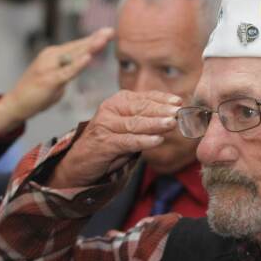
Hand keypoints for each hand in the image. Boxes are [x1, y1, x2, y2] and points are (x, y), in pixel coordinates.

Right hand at [0, 28, 115, 135]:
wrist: (15, 103)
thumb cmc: (37, 92)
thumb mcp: (57, 78)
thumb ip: (69, 70)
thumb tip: (81, 65)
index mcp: (54, 55)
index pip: (77, 45)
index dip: (93, 39)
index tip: (109, 32)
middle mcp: (52, 56)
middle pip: (78, 46)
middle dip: (96, 39)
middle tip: (112, 31)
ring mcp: (50, 67)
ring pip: (74, 55)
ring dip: (90, 47)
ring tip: (104, 39)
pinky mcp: (49, 80)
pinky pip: (67, 72)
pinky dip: (78, 65)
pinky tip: (88, 58)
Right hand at [49, 89, 181, 187]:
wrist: (81, 162)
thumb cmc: (110, 143)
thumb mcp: (130, 127)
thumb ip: (147, 120)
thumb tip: (175, 117)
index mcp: (119, 101)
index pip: (145, 97)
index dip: (163, 99)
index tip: (180, 101)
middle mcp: (110, 109)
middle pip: (141, 108)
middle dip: (163, 110)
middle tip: (179, 112)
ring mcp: (105, 125)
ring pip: (135, 123)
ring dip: (155, 123)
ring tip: (172, 124)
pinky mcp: (103, 143)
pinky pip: (127, 141)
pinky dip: (143, 141)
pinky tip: (157, 140)